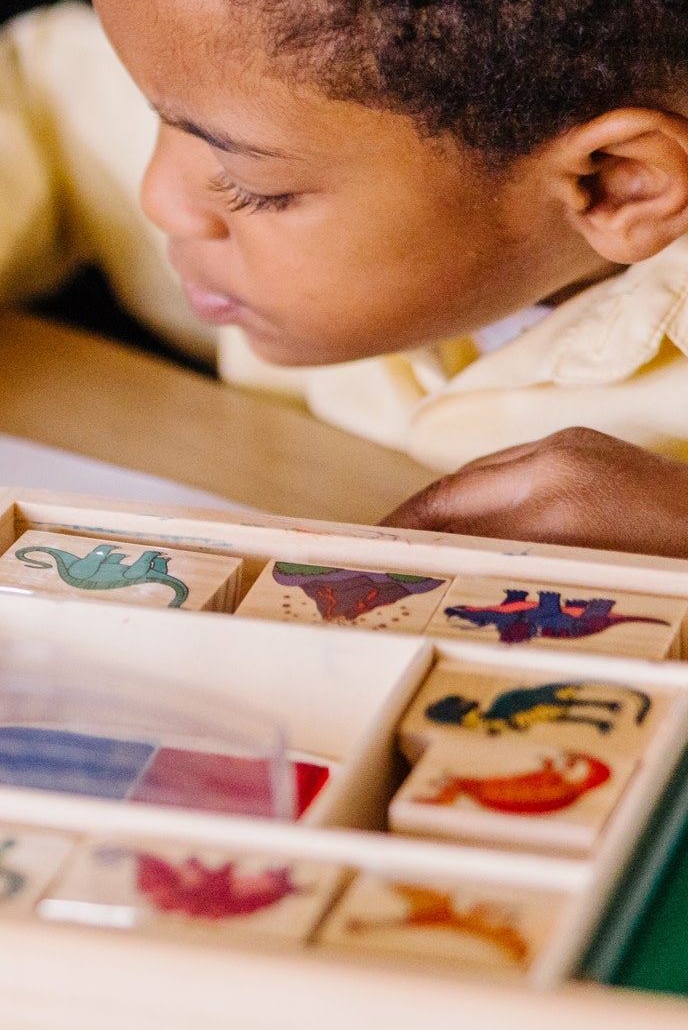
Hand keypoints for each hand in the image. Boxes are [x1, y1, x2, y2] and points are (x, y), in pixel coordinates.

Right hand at [384, 426, 687, 555]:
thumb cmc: (670, 570)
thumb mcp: (590, 589)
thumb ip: (517, 574)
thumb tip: (450, 577)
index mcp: (556, 508)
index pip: (451, 518)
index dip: (403, 537)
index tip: (372, 558)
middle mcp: (553, 466)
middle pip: (453, 493)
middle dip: (408, 522)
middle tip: (375, 553)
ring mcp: (568, 447)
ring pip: (477, 476)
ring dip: (441, 508)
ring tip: (414, 543)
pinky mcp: (580, 441)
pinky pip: (507, 465)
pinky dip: (478, 493)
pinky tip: (469, 522)